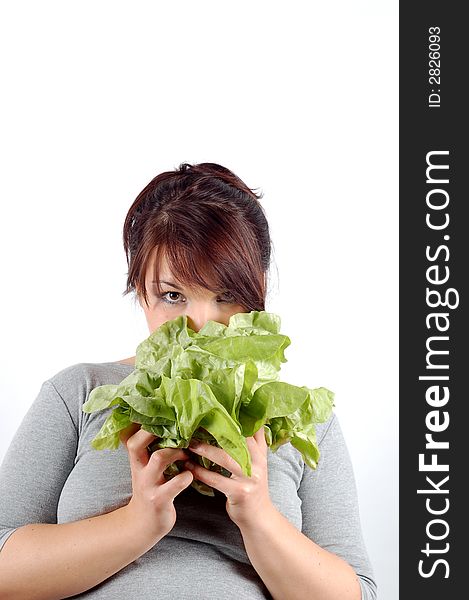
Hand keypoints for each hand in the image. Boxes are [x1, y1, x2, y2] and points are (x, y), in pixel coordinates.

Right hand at [119, 424, 193, 545]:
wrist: (143, 525)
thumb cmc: (152, 489)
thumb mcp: (145, 469)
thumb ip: (151, 449)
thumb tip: (168, 423)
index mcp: (136, 460)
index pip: (131, 436)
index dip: (144, 424)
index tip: (163, 414)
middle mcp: (139, 470)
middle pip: (136, 444)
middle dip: (154, 432)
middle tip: (176, 429)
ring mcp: (148, 485)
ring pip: (158, 458)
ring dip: (176, 451)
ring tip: (186, 454)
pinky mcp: (159, 499)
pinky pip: (174, 484)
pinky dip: (186, 476)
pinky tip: (190, 475)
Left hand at [184, 427, 274, 528]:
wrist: (260, 517)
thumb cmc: (253, 486)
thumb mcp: (259, 463)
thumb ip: (255, 443)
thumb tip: (252, 418)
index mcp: (261, 452)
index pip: (250, 428)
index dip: (235, 417)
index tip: (216, 407)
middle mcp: (258, 462)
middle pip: (236, 440)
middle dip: (216, 430)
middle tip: (197, 422)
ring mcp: (250, 477)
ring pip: (225, 458)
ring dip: (205, 450)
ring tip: (189, 444)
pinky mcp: (240, 492)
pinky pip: (216, 480)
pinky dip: (201, 473)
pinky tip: (189, 467)